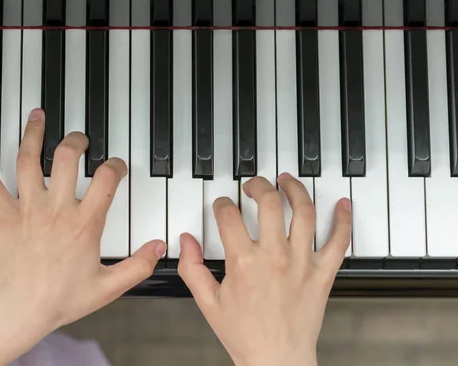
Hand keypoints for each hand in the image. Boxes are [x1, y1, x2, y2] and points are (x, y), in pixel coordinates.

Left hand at [0, 109, 165, 355]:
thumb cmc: (59, 299)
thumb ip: (138, 265)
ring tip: (37, 116)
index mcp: (83, 223)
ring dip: (33, 134)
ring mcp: (27, 209)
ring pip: (28, 161)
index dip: (115, 166)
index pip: (106, 179)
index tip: (116, 167)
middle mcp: (55, 209)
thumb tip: (158, 248)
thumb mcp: (108, 287)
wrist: (18, 310)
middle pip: (66, 158)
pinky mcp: (3, 216)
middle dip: (76, 141)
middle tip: (80, 138)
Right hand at [178, 174, 350, 365]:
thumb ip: (192, 268)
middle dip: (258, 186)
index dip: (222, 205)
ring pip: (303, 212)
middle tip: (253, 186)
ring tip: (287, 181)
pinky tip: (341, 205)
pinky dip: (343, 220)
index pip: (229, 216)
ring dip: (295, 190)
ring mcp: (302, 263)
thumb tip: (186, 241)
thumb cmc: (245, 335)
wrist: (276, 361)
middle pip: (269, 203)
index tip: (222, 206)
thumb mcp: (208, 302)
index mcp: (244, 262)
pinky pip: (338, 241)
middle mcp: (274, 256)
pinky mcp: (322, 273)